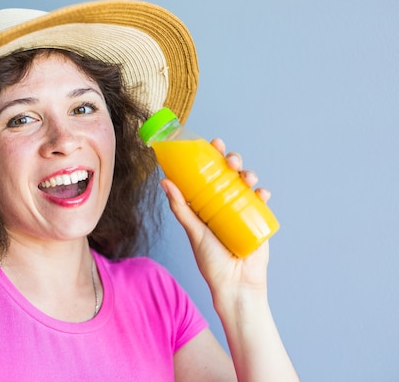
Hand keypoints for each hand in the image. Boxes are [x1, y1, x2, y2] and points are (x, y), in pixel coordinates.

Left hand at [161, 138, 270, 298]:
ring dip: (248, 174)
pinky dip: (263, 194)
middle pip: (230, 175)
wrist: (236, 285)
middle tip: (229, 160)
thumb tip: (164, 181)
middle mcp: (225, 203)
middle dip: (232, 161)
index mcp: (207, 203)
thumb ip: (181, 208)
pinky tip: (261, 193)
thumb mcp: (194, 231)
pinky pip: (262, 202)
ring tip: (246, 177)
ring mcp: (243, 210)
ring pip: (247, 184)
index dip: (211, 157)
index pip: (209, 174)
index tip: (212, 143)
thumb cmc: (212, 262)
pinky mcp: (258, 220)